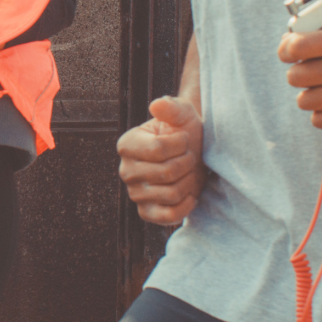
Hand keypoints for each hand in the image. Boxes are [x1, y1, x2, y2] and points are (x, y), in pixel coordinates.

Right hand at [118, 96, 204, 225]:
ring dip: (189, 182)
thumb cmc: (185, 132)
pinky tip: (189, 193)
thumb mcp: (182, 114)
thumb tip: (157, 105)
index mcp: (127, 145)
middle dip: (187, 163)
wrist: (194, 154)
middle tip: (189, 157)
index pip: (159, 149)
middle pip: (167, 173)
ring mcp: (135, 194)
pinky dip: (185, 206)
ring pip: (172, 194)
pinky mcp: (147, 212)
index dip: (181, 144)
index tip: (184, 139)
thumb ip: (171, 108)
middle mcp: (126, 171)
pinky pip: (168, 216)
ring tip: (187, 172)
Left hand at [278, 21, 321, 130]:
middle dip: (298, 75)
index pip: (298, 46)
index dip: (286, 50)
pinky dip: (321, 114)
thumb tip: (294, 41)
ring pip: (304, 100)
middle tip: (309, 74)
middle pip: (295, 76)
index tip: (288, 53)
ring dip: (310, 96)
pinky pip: (319, 120)